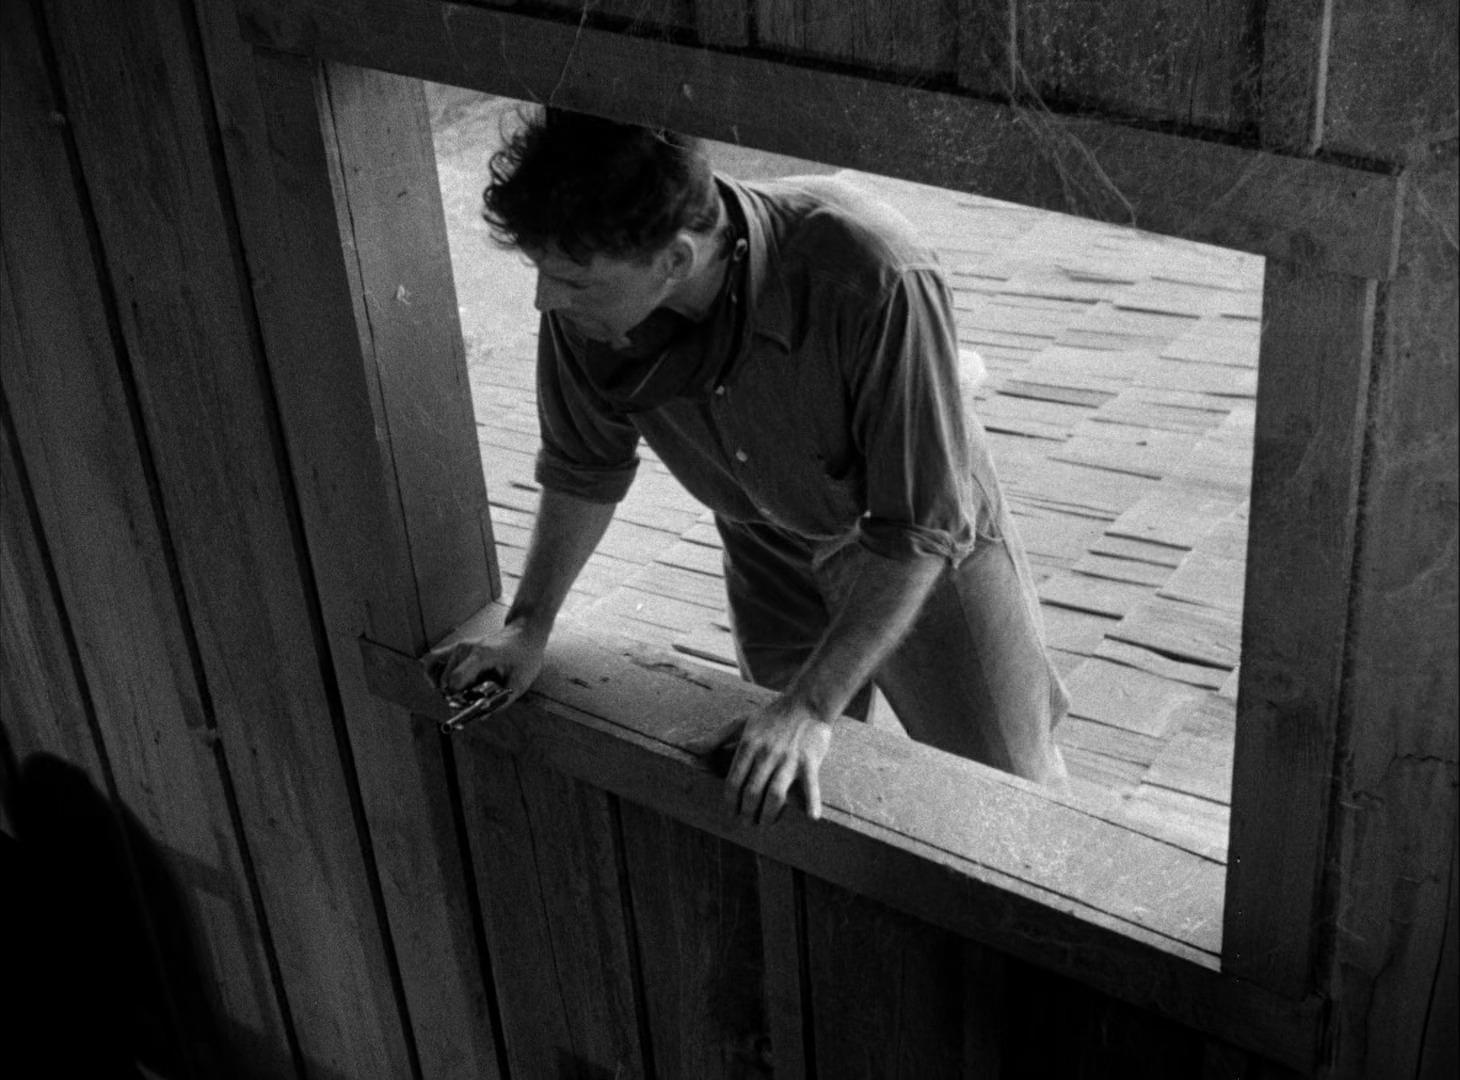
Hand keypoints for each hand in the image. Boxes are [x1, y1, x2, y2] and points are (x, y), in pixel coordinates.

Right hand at [422, 620, 546, 701]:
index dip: (458, 698)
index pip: (456, 680)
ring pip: (437, 676)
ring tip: (464, 691)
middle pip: (445, 682)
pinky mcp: (454, 647)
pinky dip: (434, 676)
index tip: (468, 705)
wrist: (524, 635)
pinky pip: (431, 662)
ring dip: (447, 688)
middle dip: (455, 697)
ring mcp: (458, 647)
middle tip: (471, 700)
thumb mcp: (520, 682)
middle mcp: (465, 649)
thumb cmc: (524, 657)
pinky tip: (448, 684)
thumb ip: (501, 702)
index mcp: (481, 656)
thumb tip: (481, 716)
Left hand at [723, 695, 832, 825]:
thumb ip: (716, 737)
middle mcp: (767, 754)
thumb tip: (691, 746)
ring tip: (764, 824)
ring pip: (774, 794)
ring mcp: (788, 759)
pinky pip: (811, 785)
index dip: (730, 802)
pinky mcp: (809, 761)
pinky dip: (812, 802)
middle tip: (746, 823)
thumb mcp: (741, 722)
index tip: (731, 813)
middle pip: (751, 792)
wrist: (805, 703)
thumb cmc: (771, 716)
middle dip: (746, 812)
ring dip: (768, 815)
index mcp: (749, 745)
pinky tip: (811, 818)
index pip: (734, 781)